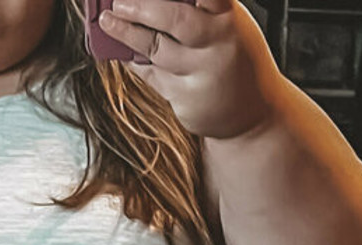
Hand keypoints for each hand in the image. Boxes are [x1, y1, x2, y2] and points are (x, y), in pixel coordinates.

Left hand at [97, 0, 288, 139]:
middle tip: (118, 2)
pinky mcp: (185, 99)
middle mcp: (217, 44)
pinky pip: (151, 75)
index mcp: (229, 18)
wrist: (253, 116)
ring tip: (108, 22)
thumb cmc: (234, 59)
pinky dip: (132, 61)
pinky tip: (119, 51)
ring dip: (126, 34)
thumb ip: (201, 10)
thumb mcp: (229, 26)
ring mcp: (201, 74)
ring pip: (155, 49)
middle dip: (141, 8)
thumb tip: (151, 2)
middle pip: (174, 19)